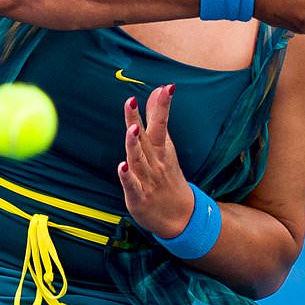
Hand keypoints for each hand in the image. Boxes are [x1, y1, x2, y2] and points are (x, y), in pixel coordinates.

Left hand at [117, 84, 192, 236]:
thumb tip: (157, 89)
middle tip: (131, 101)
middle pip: (147, 138)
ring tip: (131, 130)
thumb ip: (157, 117)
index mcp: (162, 148)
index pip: (161, 123)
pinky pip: (132, 185)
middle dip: (139, 120)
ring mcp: (148, 179)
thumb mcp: (165, 145)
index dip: (162, 106)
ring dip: (134, 145)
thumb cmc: (168, 176)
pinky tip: (122, 166)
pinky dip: (127, 176)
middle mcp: (156, 161)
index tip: (167, 87)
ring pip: (138, 160)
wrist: (182, 217)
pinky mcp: (139, 197)